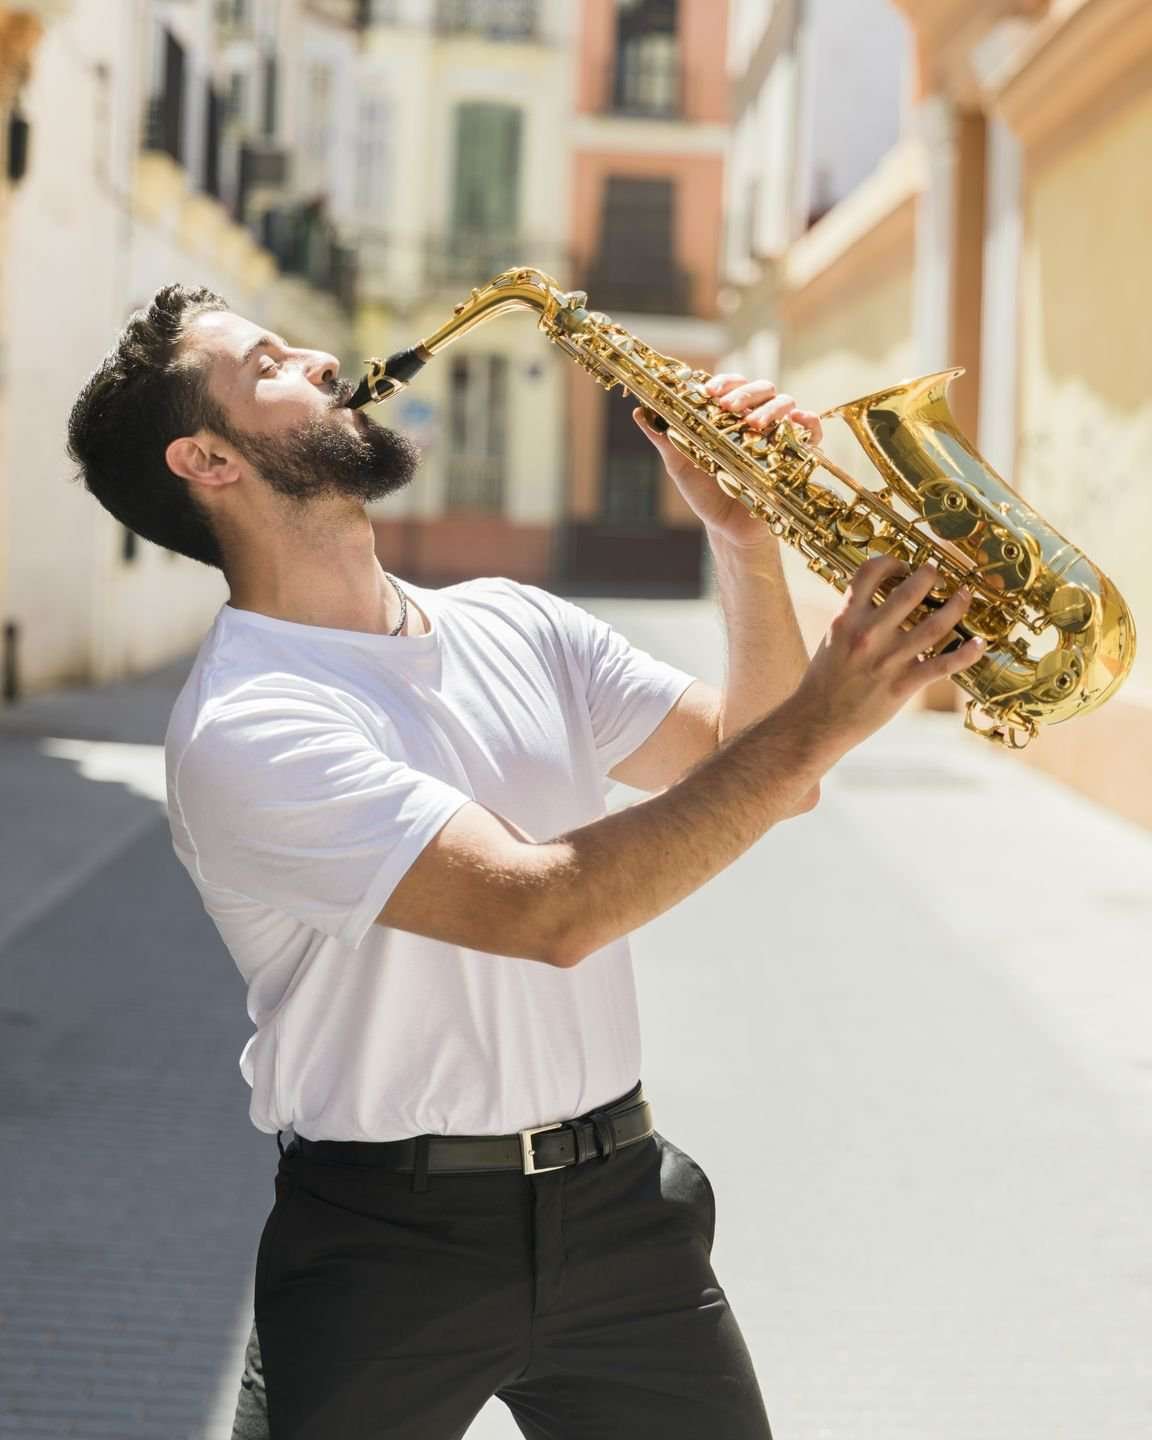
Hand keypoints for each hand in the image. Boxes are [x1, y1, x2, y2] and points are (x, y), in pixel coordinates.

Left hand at [632, 372, 823, 549]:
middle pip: (760, 388)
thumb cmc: (706, 494)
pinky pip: (811, 430)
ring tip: (753, 424)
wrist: (729, 530)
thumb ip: (664, 439)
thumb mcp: (681, 466)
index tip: (707, 392)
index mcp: (730, 415)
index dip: (722, 382)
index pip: (731, 385)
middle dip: (745, 393)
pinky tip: (799, 423)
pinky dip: (808, 423)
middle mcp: (756, 419)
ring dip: (771, 408)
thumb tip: (640, 413)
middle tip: (728, 407)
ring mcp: (778, 434)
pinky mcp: (797, 454)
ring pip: (785, 402)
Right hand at [787, 555, 986, 759]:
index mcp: (846, 620)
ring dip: (956, 606)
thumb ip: (854, 619)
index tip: (901, 565)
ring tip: (964, 596)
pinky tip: (978, 644)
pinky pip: (942, 664)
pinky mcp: (902, 685)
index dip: (890, 561)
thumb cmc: (823, 681)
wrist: (816, 721)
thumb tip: (875, 600)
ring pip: (934, 625)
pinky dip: (966, 653)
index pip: (869, 573)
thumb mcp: (832, 640)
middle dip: (930, 576)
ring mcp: (887, 660)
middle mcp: (868, 635)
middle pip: (909, 591)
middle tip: (938, 574)